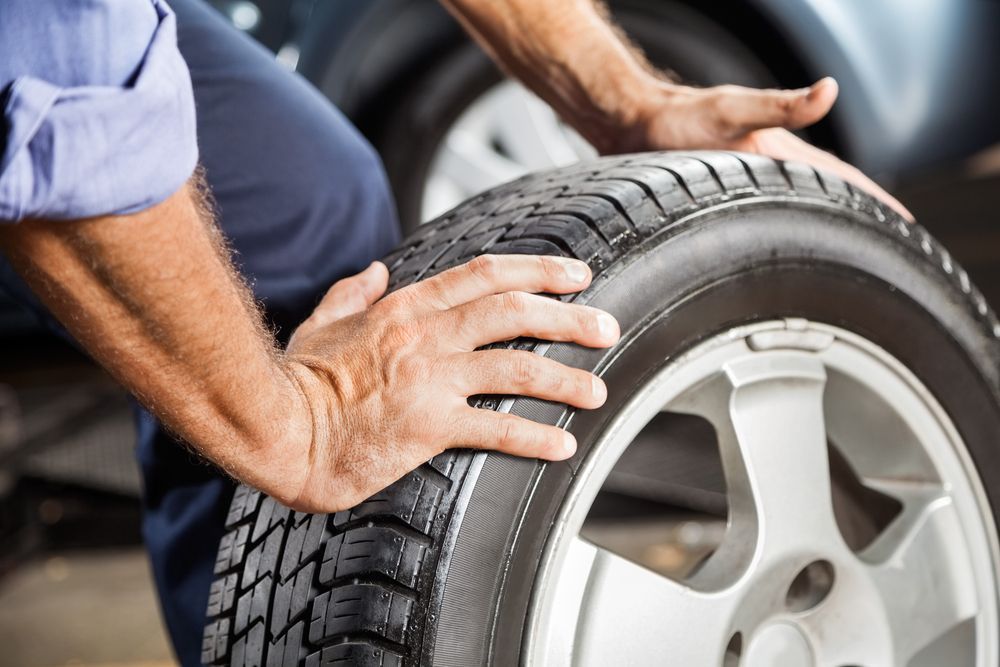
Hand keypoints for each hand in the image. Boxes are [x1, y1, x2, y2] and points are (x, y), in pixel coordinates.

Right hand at [279, 255, 619, 511]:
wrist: (276, 430)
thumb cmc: (296, 381)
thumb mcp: (321, 322)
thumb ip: (351, 293)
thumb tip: (373, 271)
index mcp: (405, 308)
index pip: (485, 275)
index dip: (538, 270)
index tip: (576, 274)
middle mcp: (425, 336)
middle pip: (515, 313)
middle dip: (569, 318)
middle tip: (607, 329)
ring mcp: (428, 379)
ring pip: (516, 368)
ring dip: (565, 379)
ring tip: (598, 392)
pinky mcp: (427, 427)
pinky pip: (495, 429)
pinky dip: (534, 437)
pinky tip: (564, 446)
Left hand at [623, 77, 912, 220]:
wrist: (630, 120)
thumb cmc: (675, 118)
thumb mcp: (731, 112)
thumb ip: (780, 105)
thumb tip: (830, 89)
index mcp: (780, 150)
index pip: (842, 178)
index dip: (875, 201)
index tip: (906, 226)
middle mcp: (769, 164)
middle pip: (827, 193)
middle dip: (861, 217)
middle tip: (892, 247)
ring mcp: (747, 176)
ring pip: (798, 203)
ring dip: (826, 222)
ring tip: (849, 248)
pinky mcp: (722, 186)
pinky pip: (766, 209)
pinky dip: (787, 223)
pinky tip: (783, 239)